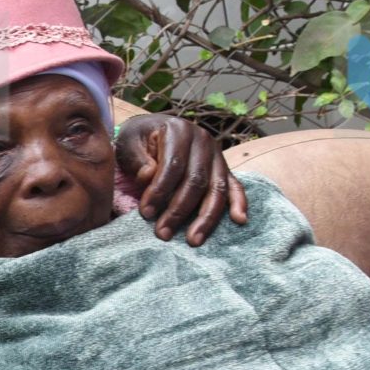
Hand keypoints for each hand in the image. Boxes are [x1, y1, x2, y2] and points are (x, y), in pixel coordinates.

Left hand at [115, 112, 248, 244]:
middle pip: (196, 180)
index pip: (173, 165)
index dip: (160, 191)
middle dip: (179, 210)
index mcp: (178, 131)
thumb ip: (137, 159)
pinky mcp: (224, 167)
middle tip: (163, 233)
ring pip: (217, 188)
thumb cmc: (139, 140)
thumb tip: (149, 176)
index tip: (146, 213)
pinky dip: (239, 203)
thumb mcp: (129, 143)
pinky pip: (235, 186)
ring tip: (193, 240)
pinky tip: (239, 220)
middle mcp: (203, 140)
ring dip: (206, 217)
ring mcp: (217, 154)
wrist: (154, 129)